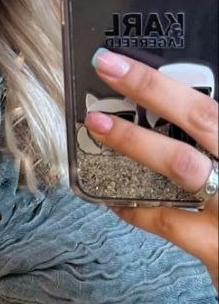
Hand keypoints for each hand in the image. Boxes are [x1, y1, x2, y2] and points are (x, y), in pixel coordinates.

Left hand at [85, 49, 217, 286]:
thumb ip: (211, 135)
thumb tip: (175, 112)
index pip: (211, 103)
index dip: (171, 78)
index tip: (136, 57)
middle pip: (201, 116)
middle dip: (150, 87)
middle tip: (108, 65)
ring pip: (180, 164)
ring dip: (134, 140)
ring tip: (98, 124)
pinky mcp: (217, 246)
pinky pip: (167, 220)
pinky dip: (136, 207)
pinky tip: (113, 199)